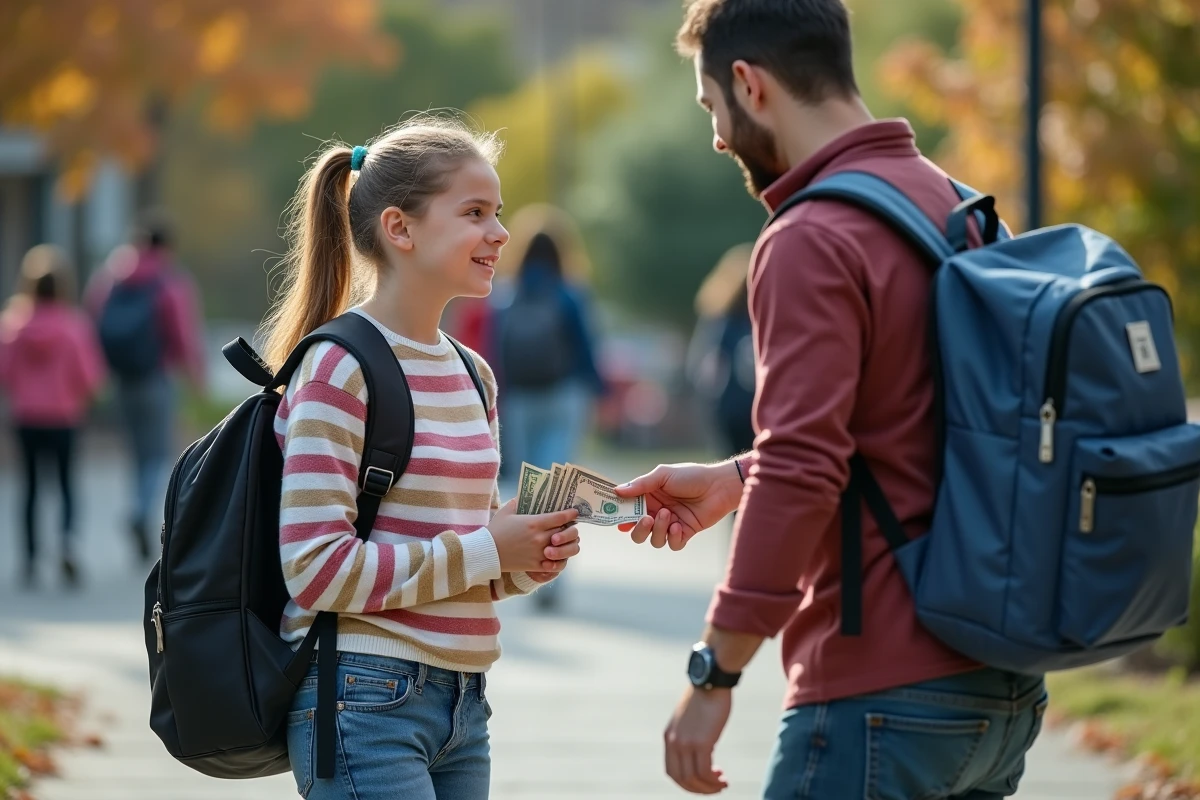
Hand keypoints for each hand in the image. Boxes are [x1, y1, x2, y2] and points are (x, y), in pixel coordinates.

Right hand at [488, 499, 579, 572]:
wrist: (486, 552)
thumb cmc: (495, 530)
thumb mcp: (506, 512)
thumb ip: (518, 502)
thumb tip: (526, 494)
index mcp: (534, 522)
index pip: (560, 517)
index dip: (570, 514)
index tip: (575, 512)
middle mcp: (540, 537)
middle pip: (566, 532)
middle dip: (571, 528)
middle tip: (571, 526)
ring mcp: (539, 552)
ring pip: (564, 549)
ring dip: (568, 545)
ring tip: (567, 542)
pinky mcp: (536, 565)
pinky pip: (556, 565)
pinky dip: (560, 560)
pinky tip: (559, 556)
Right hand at [615, 462, 743, 549]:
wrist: (719, 486)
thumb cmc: (691, 476)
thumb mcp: (663, 475)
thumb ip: (641, 485)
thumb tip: (617, 491)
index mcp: (649, 497)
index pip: (628, 510)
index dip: (620, 515)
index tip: (614, 517)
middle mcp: (656, 512)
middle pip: (636, 531)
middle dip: (638, 529)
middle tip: (645, 519)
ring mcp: (670, 524)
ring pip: (653, 540)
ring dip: (657, 530)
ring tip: (668, 515)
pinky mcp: (684, 533)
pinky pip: (672, 544)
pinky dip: (672, 537)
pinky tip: (678, 526)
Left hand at [664, 686, 730, 793]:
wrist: (711, 680)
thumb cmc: (705, 697)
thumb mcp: (689, 719)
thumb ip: (689, 735)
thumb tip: (700, 749)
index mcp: (669, 737)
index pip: (672, 771)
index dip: (687, 782)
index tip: (702, 782)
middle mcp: (674, 742)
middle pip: (680, 779)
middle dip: (697, 789)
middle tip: (714, 788)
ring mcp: (686, 743)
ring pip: (692, 779)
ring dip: (708, 787)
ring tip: (722, 785)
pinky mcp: (701, 742)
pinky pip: (705, 772)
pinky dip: (713, 780)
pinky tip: (723, 778)